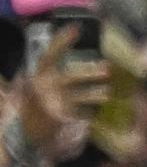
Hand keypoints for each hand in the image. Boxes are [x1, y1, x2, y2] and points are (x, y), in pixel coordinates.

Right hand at [9, 26, 103, 162]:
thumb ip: (32, 78)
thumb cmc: (26, 112)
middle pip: (69, 76)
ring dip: (94, 93)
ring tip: (106, 92)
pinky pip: (80, 114)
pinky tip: (93, 114)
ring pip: (78, 96)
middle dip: (88, 72)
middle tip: (107, 68)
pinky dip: (87, 114)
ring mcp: (51, 103)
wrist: (20, 138)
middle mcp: (42, 88)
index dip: (62, 40)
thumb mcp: (24, 91)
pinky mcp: (59, 119)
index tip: (76, 28)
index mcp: (35, 77)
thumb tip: (34, 66)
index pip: (49, 55)